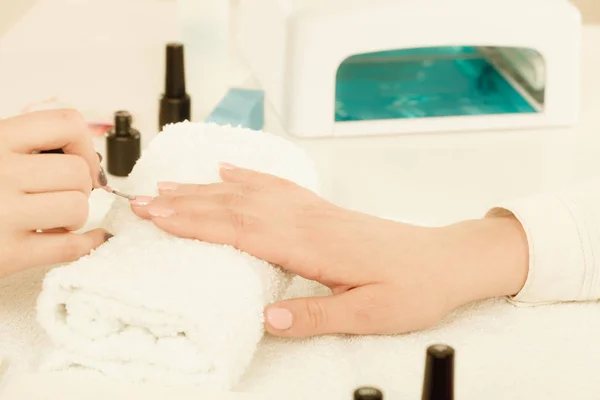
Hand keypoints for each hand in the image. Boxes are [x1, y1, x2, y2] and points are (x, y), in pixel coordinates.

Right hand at [0, 110, 110, 276]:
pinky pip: (70, 247)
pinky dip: (87, 244)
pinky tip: (87, 239)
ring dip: (74, 217)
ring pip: (77, 207)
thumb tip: (83, 160)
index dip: (84, 144)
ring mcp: (3, 214)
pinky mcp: (7, 254)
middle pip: (78, 173)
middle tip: (62, 196)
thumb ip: (20, 149)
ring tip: (53, 220)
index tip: (82, 160)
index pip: (66, 125)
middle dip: (80, 187)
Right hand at [130, 164, 528, 336]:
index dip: (196, 223)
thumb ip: (317, 316)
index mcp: (314, 245)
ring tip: (169, 185)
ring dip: (206, 188)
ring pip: (250, 192)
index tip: (158, 217)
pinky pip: (277, 185)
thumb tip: (266, 318)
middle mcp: (307, 220)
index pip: (242, 229)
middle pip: (235, 205)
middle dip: (185, 202)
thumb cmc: (411, 288)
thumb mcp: (368, 315)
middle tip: (142, 200)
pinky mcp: (320, 209)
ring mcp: (313, 210)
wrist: (443, 261)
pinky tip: (228, 170)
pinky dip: (248, 176)